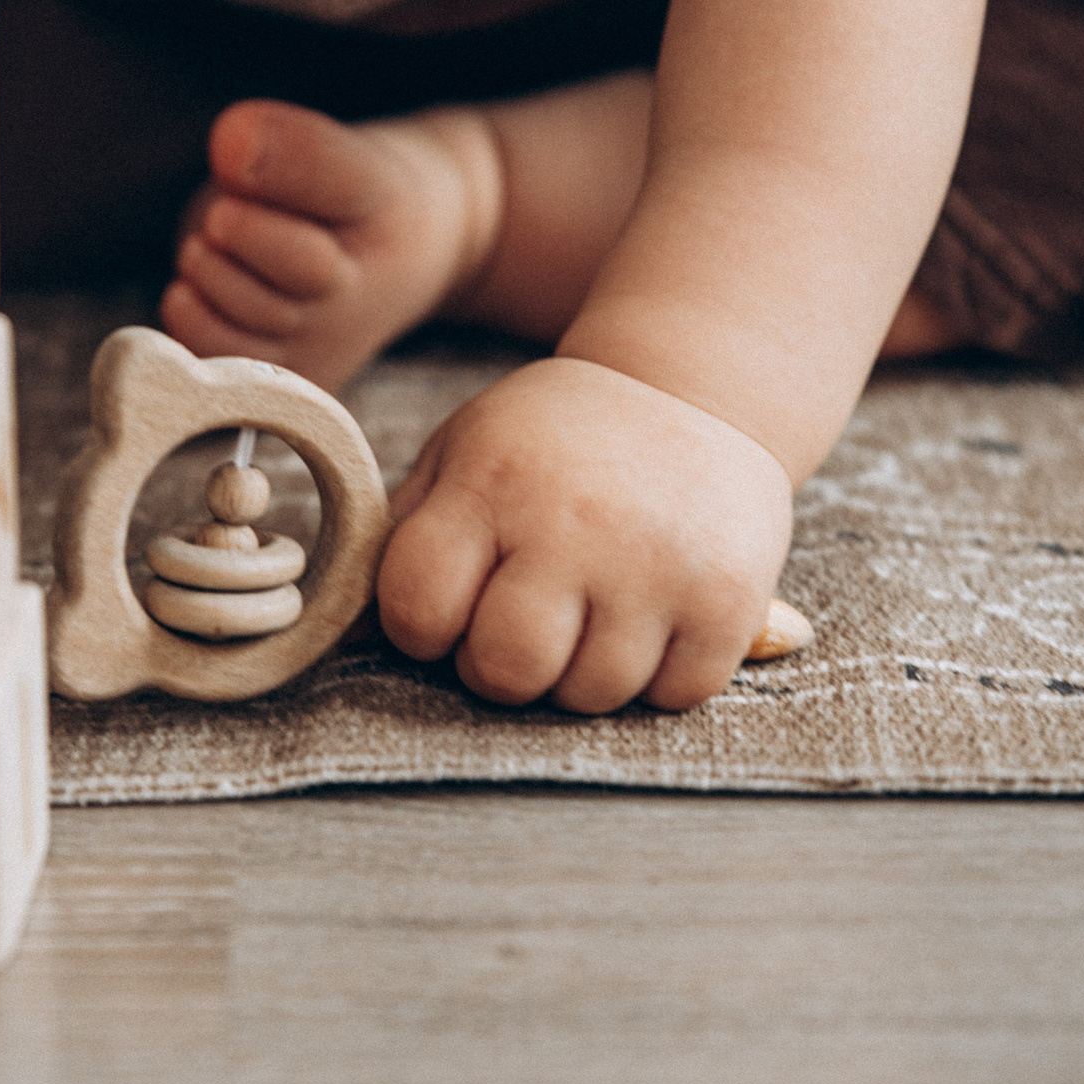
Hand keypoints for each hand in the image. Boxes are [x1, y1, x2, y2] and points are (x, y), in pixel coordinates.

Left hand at [377, 357, 793, 713]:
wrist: (697, 388)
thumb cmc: (556, 438)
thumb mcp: (466, 449)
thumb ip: (407, 534)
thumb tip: (353, 635)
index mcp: (492, 483)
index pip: (417, 610)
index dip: (422, 626)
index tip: (452, 604)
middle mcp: (575, 524)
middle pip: (506, 671)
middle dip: (500, 666)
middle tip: (523, 623)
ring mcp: (659, 565)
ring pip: (591, 695)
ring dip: (581, 673)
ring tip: (591, 611)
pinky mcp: (730, 600)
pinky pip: (673, 695)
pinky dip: (658, 676)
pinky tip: (652, 616)